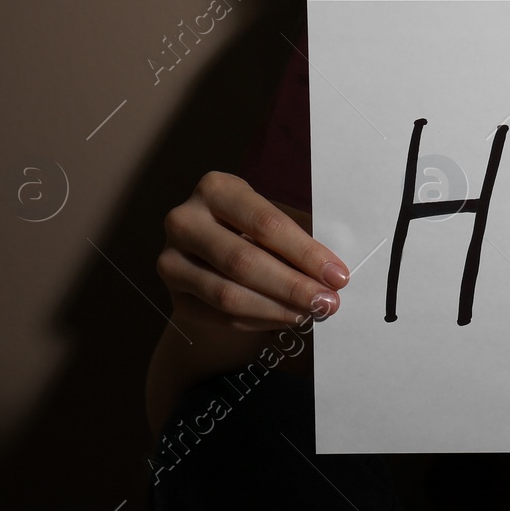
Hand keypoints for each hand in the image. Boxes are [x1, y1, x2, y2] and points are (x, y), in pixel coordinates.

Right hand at [156, 171, 348, 331]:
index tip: (338, 276)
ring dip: (276, 309)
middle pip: (244, 261)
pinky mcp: (173, 296)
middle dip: (292, 286)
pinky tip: (285, 319)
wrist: (211, 251)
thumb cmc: (253, 228)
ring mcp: (171, 260)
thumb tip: (331, 276)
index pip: (266, 224)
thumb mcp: (272, 218)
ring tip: (309, 313)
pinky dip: (257, 321)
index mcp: (215, 189)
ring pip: (227, 294)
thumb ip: (297, 240)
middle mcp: (184, 221)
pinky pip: (218, 316)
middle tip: (327, 303)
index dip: (305, 253)